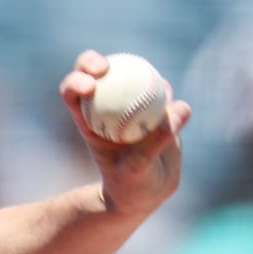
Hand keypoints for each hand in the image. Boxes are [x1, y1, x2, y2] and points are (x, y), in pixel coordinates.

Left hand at [59, 50, 191, 219]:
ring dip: (137, 70)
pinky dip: (164, 89)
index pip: (73, 93)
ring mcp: (130, 103)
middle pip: (94, 75)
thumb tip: (178, 109)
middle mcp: (106, 105)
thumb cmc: (132, 184)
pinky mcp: (155, 106)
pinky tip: (167, 92)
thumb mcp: (137, 168)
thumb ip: (155, 142)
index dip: (75, 81)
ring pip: (129, 76)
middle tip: (104, 67)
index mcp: (88, 119)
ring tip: (152, 82)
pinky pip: (160, 90)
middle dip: (91, 61)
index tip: (89, 86)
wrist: (148, 192)